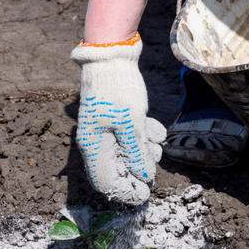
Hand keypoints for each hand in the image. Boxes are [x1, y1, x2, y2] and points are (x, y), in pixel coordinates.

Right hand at [71, 35, 165, 204]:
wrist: (112, 55)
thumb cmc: (118, 89)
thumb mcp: (131, 124)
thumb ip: (137, 153)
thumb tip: (144, 176)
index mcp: (93, 147)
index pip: (106, 183)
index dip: (125, 192)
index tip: (146, 193)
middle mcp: (97, 143)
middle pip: (119, 170)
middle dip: (139, 166)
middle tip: (153, 156)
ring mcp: (106, 132)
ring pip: (128, 154)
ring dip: (145, 150)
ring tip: (154, 138)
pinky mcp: (116, 121)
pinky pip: (131, 138)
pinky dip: (144, 136)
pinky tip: (153, 127)